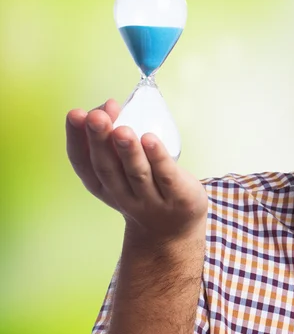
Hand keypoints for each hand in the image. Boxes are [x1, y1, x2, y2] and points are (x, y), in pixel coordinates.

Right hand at [66, 99, 207, 245]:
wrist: (173, 229)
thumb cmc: (146, 186)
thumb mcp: (125, 164)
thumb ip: (115, 132)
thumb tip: (111, 104)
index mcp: (103, 186)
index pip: (83, 164)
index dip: (77, 139)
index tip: (75, 114)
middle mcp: (123, 195)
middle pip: (108, 169)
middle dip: (100, 141)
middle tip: (95, 117)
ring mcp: (151, 200)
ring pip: (136, 174)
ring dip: (128, 151)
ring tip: (122, 129)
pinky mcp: (178, 197)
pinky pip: (166, 177)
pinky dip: (157, 158)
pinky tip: (151, 140)